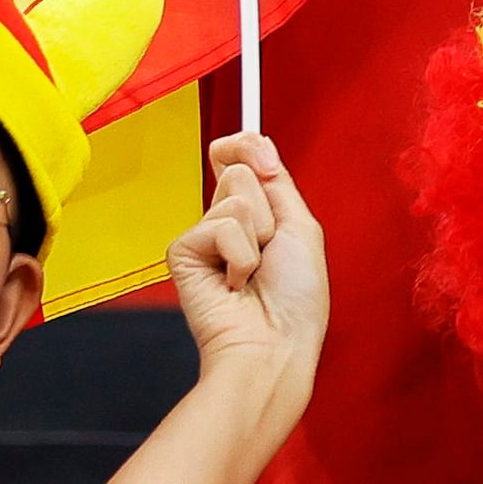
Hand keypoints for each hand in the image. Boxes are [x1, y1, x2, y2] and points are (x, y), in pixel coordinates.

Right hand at [169, 135, 327, 391]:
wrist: (275, 344)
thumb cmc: (296, 301)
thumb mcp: (301, 227)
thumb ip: (276, 180)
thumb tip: (256, 140)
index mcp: (255, 215)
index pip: (238, 156)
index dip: (248, 147)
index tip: (266, 162)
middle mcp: (225, 223)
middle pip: (238, 172)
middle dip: (268, 212)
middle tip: (270, 254)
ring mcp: (202, 238)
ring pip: (232, 197)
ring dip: (258, 237)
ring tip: (254, 274)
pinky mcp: (182, 253)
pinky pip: (218, 226)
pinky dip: (239, 255)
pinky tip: (234, 285)